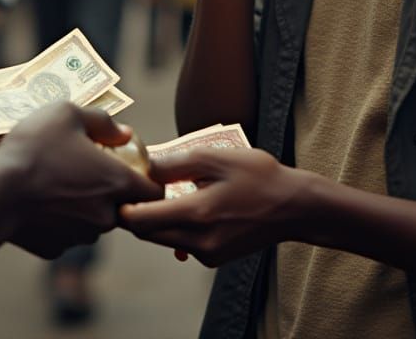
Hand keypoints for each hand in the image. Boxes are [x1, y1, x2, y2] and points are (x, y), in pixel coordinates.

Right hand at [0, 104, 163, 258]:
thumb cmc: (34, 148)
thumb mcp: (67, 114)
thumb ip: (102, 122)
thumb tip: (124, 133)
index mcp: (117, 182)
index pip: (155, 191)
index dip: (146, 178)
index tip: (128, 166)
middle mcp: (106, 215)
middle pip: (121, 206)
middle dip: (108, 190)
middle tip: (83, 169)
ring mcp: (80, 236)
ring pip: (93, 222)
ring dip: (83, 206)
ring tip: (56, 181)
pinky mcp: (55, 249)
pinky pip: (65, 233)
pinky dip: (58, 220)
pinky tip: (39, 201)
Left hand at [120, 146, 303, 266]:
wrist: (294, 207)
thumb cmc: (258, 176)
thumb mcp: (215, 157)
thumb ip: (174, 163)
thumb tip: (143, 166)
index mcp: (197, 214)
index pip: (140, 220)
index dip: (124, 204)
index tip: (122, 186)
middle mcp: (199, 242)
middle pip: (146, 233)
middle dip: (135, 212)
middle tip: (137, 186)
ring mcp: (207, 254)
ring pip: (162, 240)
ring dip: (155, 220)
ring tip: (162, 191)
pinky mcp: (214, 258)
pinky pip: (182, 244)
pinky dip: (175, 227)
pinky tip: (186, 205)